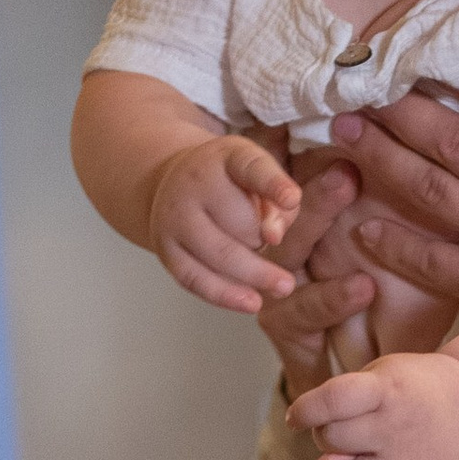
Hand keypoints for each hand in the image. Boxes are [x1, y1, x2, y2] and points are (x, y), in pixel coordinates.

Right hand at [145, 133, 298, 314]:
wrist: (172, 184)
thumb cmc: (231, 185)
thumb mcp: (261, 179)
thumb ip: (280, 204)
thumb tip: (273, 237)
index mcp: (227, 157)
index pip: (251, 168)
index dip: (273, 184)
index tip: (292, 199)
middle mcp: (195, 183)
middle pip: (239, 222)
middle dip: (262, 240)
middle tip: (275, 247)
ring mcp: (176, 217)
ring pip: (219, 254)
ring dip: (254, 274)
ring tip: (283, 286)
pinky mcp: (166, 249)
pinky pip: (197, 279)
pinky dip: (226, 295)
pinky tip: (251, 302)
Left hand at [290, 347, 458, 459]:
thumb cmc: (408, 392)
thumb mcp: (378, 379)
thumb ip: (340, 413)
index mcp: (390, 389)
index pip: (334, 400)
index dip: (306, 410)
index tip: (296, 418)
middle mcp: (403, 429)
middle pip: (333, 441)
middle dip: (329, 437)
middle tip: (351, 432)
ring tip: (361, 459)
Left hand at [292, 90, 458, 316]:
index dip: (433, 88)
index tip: (392, 66)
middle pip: (450, 144)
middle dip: (399, 114)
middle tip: (353, 91)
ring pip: (436, 192)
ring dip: (386, 159)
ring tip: (345, 133)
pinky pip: (436, 263)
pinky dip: (398, 245)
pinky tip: (365, 230)